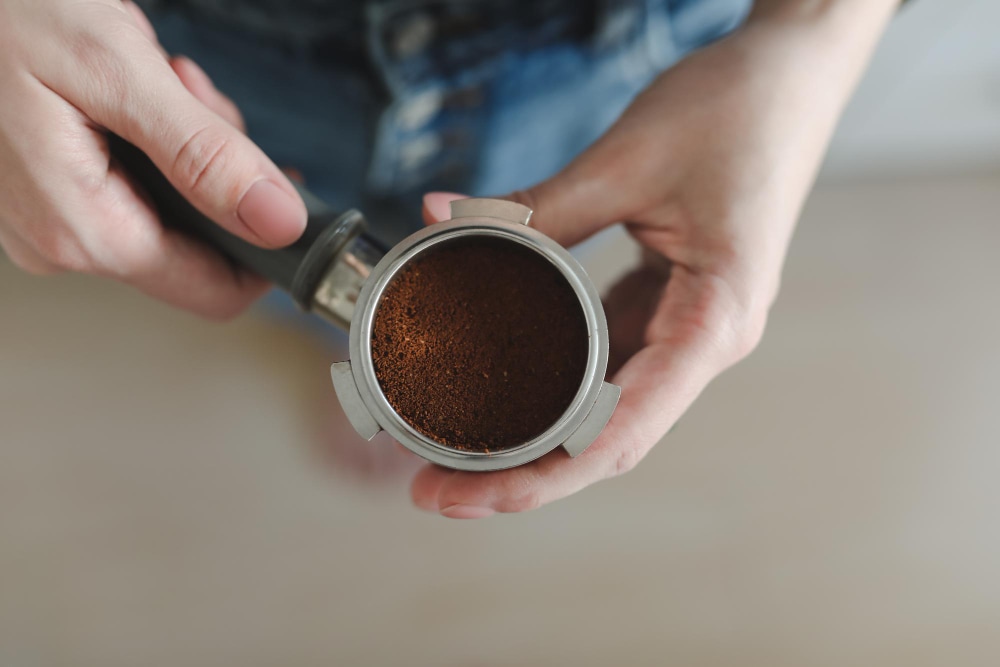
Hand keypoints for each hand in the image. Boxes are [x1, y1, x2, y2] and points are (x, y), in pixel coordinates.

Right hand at [0, 0, 305, 317]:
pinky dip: (152, 141)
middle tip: (195, 97)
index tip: (286, 192)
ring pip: (171, 213)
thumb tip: (277, 220)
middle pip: (198, 246)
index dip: (266, 251)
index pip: (213, 289)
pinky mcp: (45, 196)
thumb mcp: (116, 71)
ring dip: (187, 147)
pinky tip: (134, 91)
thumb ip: (203, 153)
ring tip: (159, 78)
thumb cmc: (4, 14)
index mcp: (84, 230)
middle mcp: (61, 243)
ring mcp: (49, 223)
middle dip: (220, 175)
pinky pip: (131, 189)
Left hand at [411, 0, 898, 517]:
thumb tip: (440, 218)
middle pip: (605, 439)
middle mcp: (704, 340)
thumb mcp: (625, 163)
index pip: (618, 435)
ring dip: (533, 434)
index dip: (538, 479)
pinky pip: (604, 358)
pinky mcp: (667, 301)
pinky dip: (552, 381)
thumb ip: (533, 205)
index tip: (465, 497)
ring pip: (603, 408)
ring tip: (455, 448)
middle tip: (433, 485)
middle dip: (520, 472)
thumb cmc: (737, 112)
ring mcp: (686, 324)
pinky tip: (500, 386)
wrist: (790, 74)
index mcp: (713, 322)